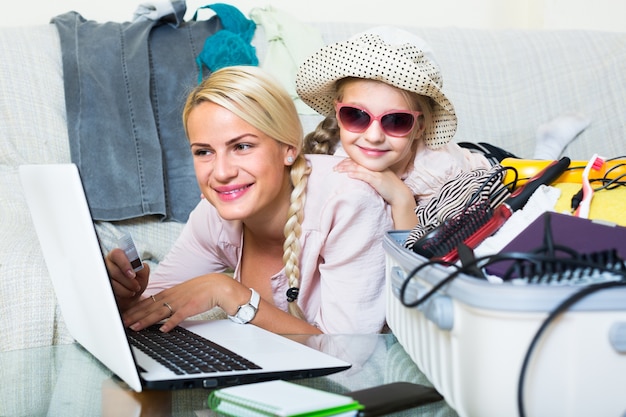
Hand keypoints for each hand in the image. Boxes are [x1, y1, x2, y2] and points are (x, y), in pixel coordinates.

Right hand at [105, 248, 149, 310]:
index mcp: (118, 255)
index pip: (117, 254)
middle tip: (137, 286)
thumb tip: (137, 267)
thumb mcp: (143, 273)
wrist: (133, 293)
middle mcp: (108, 263)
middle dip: (128, 281)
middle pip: (114, 271)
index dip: (124, 264)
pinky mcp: (103, 285)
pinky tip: (126, 293)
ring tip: (133, 290)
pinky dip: (121, 293)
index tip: (133, 275)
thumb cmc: (137, 280)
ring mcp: (104, 274)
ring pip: (112, 282)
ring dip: (126, 289)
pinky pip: (110, 290)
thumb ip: (142, 268)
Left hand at [123, 273, 247, 331]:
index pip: (147, 302)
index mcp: (169, 293)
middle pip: (149, 307)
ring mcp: (180, 302)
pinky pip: (178, 316)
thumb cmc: (201, 290)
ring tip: (135, 328)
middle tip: (121, 323)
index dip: (134, 310)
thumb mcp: (181, 292)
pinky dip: (170, 323)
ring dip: (146, 320)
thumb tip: (158, 308)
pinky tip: (163, 330)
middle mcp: (171, 297)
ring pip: (159, 312)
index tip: (123, 316)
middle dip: (134, 316)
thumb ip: (170, 300)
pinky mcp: (190, 307)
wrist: (218, 286)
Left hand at [334, 158, 406, 203]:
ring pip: (359, 167)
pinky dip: (357, 174)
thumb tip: (357, 177)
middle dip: (344, 164)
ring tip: (338, 170)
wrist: (400, 195)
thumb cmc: (390, 189)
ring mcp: (377, 173)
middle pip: (357, 162)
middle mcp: (375, 167)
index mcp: (375, 165)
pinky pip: (365, 176)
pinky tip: (349, 175)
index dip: (347, 161)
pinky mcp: (378, 180)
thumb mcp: (379, 179)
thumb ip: (369, 176)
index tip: (339, 165)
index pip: (359, 160)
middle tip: (334, 168)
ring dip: (347, 168)